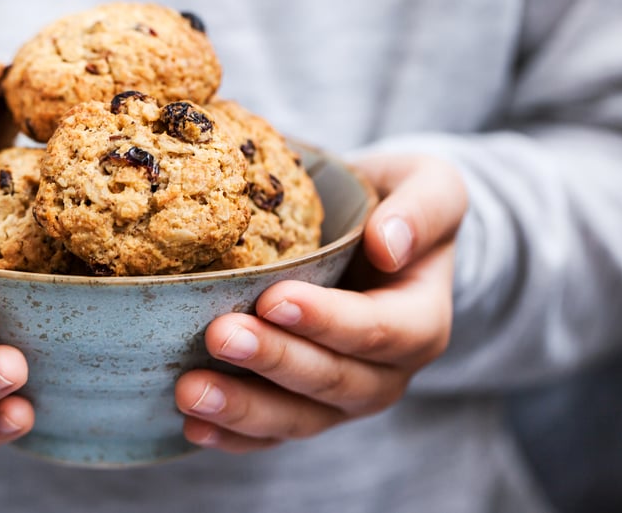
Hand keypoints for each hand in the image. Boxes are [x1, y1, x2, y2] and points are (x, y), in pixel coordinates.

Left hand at [175, 153, 465, 451]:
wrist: (370, 235)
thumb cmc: (395, 204)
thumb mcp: (430, 186)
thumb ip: (424, 207)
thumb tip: (389, 243)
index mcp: (421, 321)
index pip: (380, 331)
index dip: (328, 321)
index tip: (274, 297)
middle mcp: (386, 372)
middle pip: (333, 381)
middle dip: (274, 361)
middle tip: (220, 334)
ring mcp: (342, 399)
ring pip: (298, 418)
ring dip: (243, 409)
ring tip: (190, 391)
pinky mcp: (302, 408)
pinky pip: (271, 434)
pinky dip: (232, 436)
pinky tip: (192, 426)